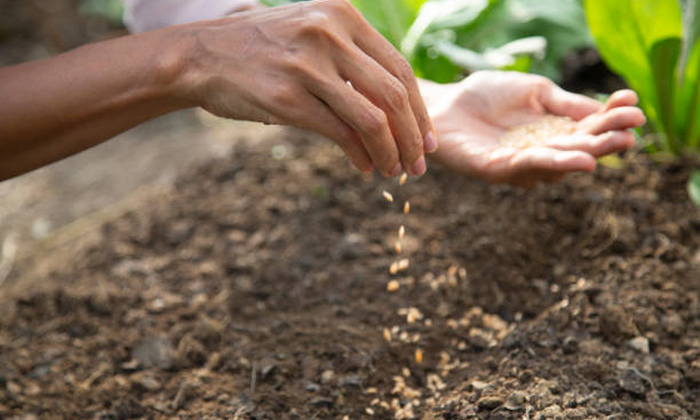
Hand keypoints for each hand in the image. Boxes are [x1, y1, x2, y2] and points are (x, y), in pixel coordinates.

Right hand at [184, 0, 435, 175]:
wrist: (201, 55)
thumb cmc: (261, 49)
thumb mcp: (311, 33)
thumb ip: (350, 56)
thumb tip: (392, 103)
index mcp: (341, 15)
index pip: (399, 67)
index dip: (419, 108)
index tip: (427, 138)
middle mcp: (329, 34)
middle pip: (394, 93)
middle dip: (413, 136)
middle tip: (420, 164)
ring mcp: (308, 66)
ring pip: (372, 119)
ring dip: (391, 152)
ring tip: (396, 171)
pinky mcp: (288, 98)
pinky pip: (340, 133)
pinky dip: (360, 155)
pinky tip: (365, 167)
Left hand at [420, 71, 645, 186]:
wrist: (444, 103)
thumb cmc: (487, 95)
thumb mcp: (535, 92)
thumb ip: (565, 103)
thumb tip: (603, 109)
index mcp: (554, 131)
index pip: (589, 127)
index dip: (612, 118)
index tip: (633, 104)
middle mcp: (541, 152)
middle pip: (578, 150)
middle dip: (606, 141)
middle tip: (631, 133)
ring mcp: (519, 164)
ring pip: (556, 163)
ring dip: (583, 155)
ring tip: (608, 148)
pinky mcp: (494, 170)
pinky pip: (525, 167)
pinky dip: (551, 162)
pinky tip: (575, 159)